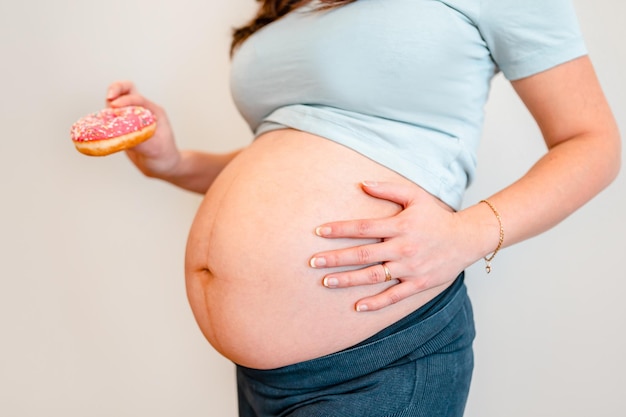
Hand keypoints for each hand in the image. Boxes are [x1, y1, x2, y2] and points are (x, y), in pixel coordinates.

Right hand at [106, 81, 179, 177]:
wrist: (161, 167)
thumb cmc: (164, 157)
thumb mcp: (155, 150)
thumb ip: (140, 141)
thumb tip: (121, 136)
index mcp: (154, 111)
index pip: (138, 98)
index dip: (126, 100)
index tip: (115, 106)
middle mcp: (142, 111)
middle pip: (127, 90)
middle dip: (116, 88)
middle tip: (109, 97)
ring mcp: (131, 118)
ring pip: (115, 102)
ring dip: (108, 104)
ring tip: (103, 115)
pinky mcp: (122, 127)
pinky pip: (110, 118)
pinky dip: (103, 118)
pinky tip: (96, 125)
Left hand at [309, 181, 472, 311]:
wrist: (466, 239)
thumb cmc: (436, 216)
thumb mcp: (415, 196)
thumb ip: (388, 189)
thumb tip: (362, 183)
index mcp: (400, 226)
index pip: (363, 227)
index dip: (339, 229)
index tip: (319, 231)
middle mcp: (402, 248)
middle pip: (362, 254)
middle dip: (335, 258)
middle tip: (312, 262)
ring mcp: (410, 268)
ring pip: (373, 276)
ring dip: (348, 280)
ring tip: (326, 282)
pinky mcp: (418, 284)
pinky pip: (393, 296)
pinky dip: (375, 303)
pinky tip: (357, 306)